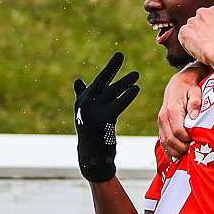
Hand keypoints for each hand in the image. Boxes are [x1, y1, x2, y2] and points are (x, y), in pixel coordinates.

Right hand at [74, 52, 139, 182]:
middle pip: (102, 82)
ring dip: (125, 82)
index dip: (109, 69)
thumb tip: (78, 81)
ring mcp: (93, 111)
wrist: (92, 159)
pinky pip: (118, 104)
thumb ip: (84, 97)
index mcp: (81, 102)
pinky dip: (127, 95)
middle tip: (121, 55)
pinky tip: (136, 89)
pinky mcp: (102, 120)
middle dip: (112, 67)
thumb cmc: (92, 135)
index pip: (98, 81)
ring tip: (136, 75)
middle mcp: (85, 105)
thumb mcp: (86, 115)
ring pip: (111, 92)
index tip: (119, 56)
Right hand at [157, 63, 207, 159]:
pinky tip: (174, 159)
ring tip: (184, 156)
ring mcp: (161, 122)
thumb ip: (195, 102)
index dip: (186, 140)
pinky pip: (162, 141)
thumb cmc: (189, 88)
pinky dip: (168, 151)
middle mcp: (163, 117)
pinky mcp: (162, 126)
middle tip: (191, 151)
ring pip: (165, 143)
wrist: (178, 84)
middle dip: (181, 148)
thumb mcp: (195, 91)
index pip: (178, 132)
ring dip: (174, 152)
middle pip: (170, 140)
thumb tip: (193, 115)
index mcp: (172, 111)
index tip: (194, 141)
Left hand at [178, 6, 213, 66]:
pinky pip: (183, 38)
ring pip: (190, 30)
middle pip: (198, 22)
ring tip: (202, 47)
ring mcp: (191, 21)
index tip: (212, 35)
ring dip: (194, 37)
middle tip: (206, 41)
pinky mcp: (183, 31)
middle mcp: (201, 12)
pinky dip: (187, 44)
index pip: (208, 17)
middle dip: (200, 31)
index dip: (210, 27)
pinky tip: (196, 49)